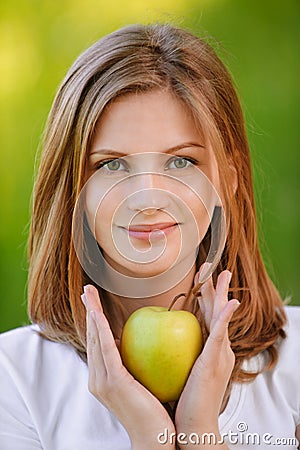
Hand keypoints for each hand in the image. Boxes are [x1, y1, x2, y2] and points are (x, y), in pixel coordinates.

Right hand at [81, 285, 175, 449]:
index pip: (97, 343)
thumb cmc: (153, 411)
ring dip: (91, 314)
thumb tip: (136, 344)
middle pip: (91, 337)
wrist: (155, 438)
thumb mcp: (140, 383)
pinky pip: (106, 349)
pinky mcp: (113, 382)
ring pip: (95, 339)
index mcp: (103, 378)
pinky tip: (98, 314)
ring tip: (89, 295)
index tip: (93, 302)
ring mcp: (102, 382)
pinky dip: (100, 329)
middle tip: (87, 290)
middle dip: (88, 311)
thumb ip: (133, 364)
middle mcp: (97, 379)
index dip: (94, 320)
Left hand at [175, 269, 238, 448]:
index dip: (203, 296)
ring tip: (223, 274)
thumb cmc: (184, 399)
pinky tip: (230, 303)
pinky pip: (220, 335)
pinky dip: (225, 318)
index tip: (198, 279)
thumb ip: (175, 352)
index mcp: (208, 349)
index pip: (206, 316)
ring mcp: (219, 354)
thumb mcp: (180, 370)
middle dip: (213, 288)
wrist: (194, 425)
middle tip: (209, 266)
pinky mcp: (215, 362)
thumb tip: (155, 338)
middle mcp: (217, 348)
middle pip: (214, 311)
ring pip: (220, 317)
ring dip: (222, 294)